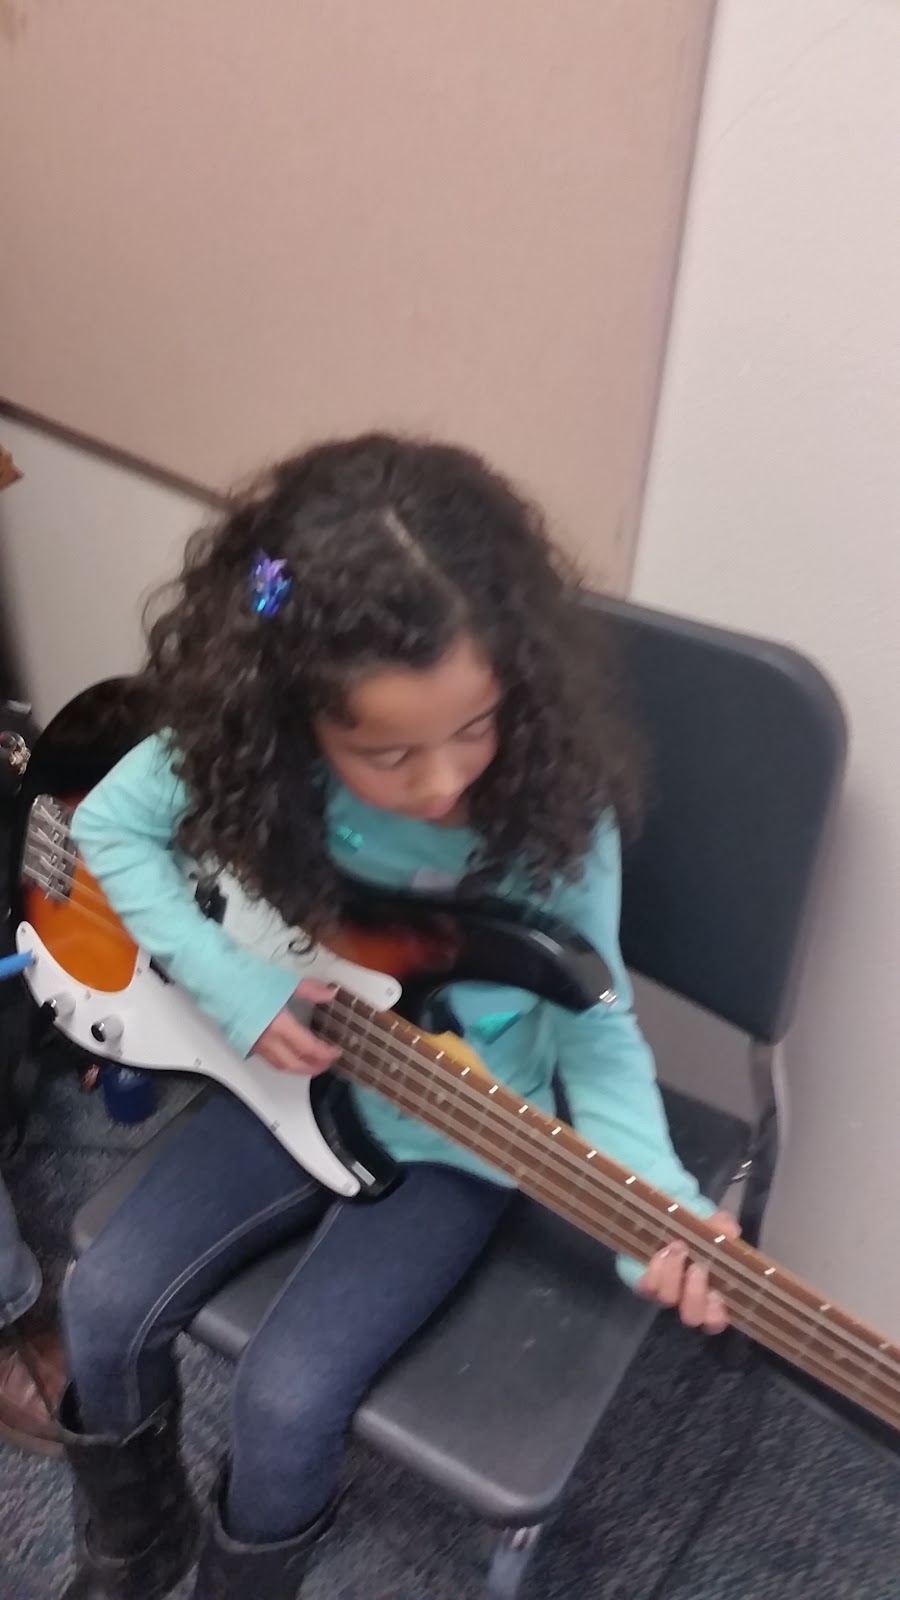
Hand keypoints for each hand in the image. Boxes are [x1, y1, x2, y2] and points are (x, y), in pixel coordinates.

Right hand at [252, 980, 339, 1075]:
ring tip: (311, 1064)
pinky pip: (268, 1060)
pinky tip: (287, 1055)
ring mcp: (254, 1043)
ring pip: (280, 1065)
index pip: (308, 1048)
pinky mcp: (244, 1042)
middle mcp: (266, 1040)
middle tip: (326, 1064)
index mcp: (279, 1025)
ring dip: (298, 1068)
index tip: (335, 1053)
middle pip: (294, 1064)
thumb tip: (330, 992)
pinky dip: (283, 1062)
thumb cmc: (245, 978)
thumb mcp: (283, 981)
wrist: (214, 980)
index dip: (324, 1054)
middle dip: (313, 1068)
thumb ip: (309, 990)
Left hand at [637, 1210, 738, 1333]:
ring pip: (668, 1298)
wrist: (664, 1225)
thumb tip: (729, 1231)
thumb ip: (723, 1227)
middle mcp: (689, 1302)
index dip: (715, 1313)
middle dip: (695, 1292)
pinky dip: (655, 1269)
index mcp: (713, 1296)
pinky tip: (662, 1251)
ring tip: (678, 1247)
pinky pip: (647, 1286)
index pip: (716, 1320)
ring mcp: (667, 1294)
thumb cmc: (697, 1232)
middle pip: (692, 1315)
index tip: (717, 1294)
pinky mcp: (646, 1285)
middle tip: (697, 1267)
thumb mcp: (712, 1226)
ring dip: (673, 1273)